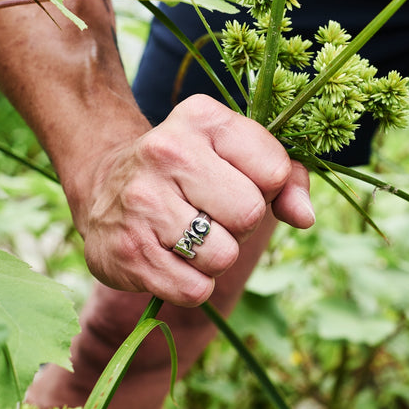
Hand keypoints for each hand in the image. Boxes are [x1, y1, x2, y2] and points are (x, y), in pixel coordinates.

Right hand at [78, 95, 314, 304]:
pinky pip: (195, 290)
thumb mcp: (236, 155)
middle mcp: (166, 151)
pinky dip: (193, 285)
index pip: (274, 170)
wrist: (103, 187)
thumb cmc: (191, 172)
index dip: (268, 189)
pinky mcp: (127, 250)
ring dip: (216, 258)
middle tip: (212, 215)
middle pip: (249, 214)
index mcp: (202, 119)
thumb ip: (287, 178)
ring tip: (189, 236)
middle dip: (241, 225)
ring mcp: (142, 202)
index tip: (240, 183)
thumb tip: (305, 216)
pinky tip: (172, 260)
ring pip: (223, 256)